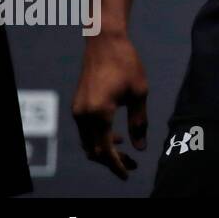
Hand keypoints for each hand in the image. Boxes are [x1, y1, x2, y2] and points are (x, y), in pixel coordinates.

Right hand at [72, 34, 148, 179]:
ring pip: (87, 142)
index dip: (117, 164)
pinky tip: (115, 136)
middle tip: (131, 165)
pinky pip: (85, 131)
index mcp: (100, 112)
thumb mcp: (139, 93)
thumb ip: (139, 122)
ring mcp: (77, 111)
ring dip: (104, 150)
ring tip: (125, 152)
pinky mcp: (78, 106)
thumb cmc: (127, 64)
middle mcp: (83, 115)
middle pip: (94, 150)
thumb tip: (141, 147)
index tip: (127, 174)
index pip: (106, 149)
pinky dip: (98, 138)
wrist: (106, 44)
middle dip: (112, 161)